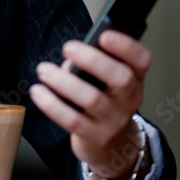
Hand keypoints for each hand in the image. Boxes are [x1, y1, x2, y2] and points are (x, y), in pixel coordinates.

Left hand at [29, 30, 151, 179]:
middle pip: (121, 78)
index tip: (103, 35)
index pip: (141, 59)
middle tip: (68, 48)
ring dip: (64, 81)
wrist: (111, 143)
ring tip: (44, 70)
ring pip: (92, 99)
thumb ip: (94, 64)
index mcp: (134, 77)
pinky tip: (38, 92)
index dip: (125, 46)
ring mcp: (114, 120)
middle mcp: (130, 99)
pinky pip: (73, 120)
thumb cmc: (104, 98)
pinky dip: (52, 104)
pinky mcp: (96, 137)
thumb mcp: (107, 79)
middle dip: (92, 60)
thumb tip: (71, 57)